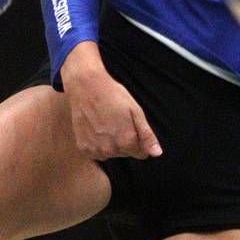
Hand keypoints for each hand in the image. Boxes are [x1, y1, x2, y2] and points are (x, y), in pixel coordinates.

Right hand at [60, 42, 161, 159]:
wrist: (84, 86)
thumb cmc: (112, 95)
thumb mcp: (135, 111)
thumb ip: (147, 135)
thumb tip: (157, 154)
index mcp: (126, 142)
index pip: (140, 153)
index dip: (138, 139)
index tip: (130, 124)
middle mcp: (110, 150)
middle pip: (125, 153)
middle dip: (124, 140)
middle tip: (115, 119)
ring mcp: (94, 150)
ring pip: (110, 153)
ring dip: (109, 142)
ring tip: (104, 122)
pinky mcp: (82, 148)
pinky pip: (95, 152)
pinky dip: (96, 143)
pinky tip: (94, 127)